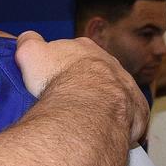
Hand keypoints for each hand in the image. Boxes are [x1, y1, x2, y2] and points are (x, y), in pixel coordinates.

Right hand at [15, 31, 148, 143]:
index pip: (71, 50)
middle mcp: (109, 62)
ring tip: (82, 115)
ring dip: (100, 100)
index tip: (52, 75)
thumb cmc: (58, 80)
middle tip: (66, 96)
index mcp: (83, 47)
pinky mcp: (137, 108)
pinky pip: (127, 113)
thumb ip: (28, 41)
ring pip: (112, 91)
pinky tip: (101, 127)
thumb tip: (28, 38)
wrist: (88, 108)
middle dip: (83, 80)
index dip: (60, 62)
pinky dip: (115, 119)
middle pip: (94, 69)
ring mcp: (126, 84)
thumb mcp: (30, 53)